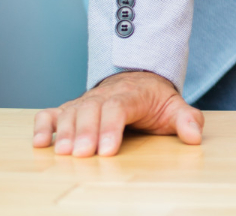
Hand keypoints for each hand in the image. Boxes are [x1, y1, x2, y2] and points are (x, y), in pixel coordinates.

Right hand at [32, 70, 202, 156]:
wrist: (138, 79)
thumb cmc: (154, 100)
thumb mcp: (174, 107)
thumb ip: (187, 119)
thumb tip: (195, 136)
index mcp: (132, 94)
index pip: (119, 106)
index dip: (111, 127)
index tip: (108, 149)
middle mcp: (104, 95)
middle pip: (91, 109)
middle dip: (85, 132)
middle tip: (81, 155)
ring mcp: (85, 101)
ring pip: (70, 111)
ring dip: (64, 131)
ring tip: (62, 153)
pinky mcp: (70, 108)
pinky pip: (51, 113)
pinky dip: (42, 125)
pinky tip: (39, 142)